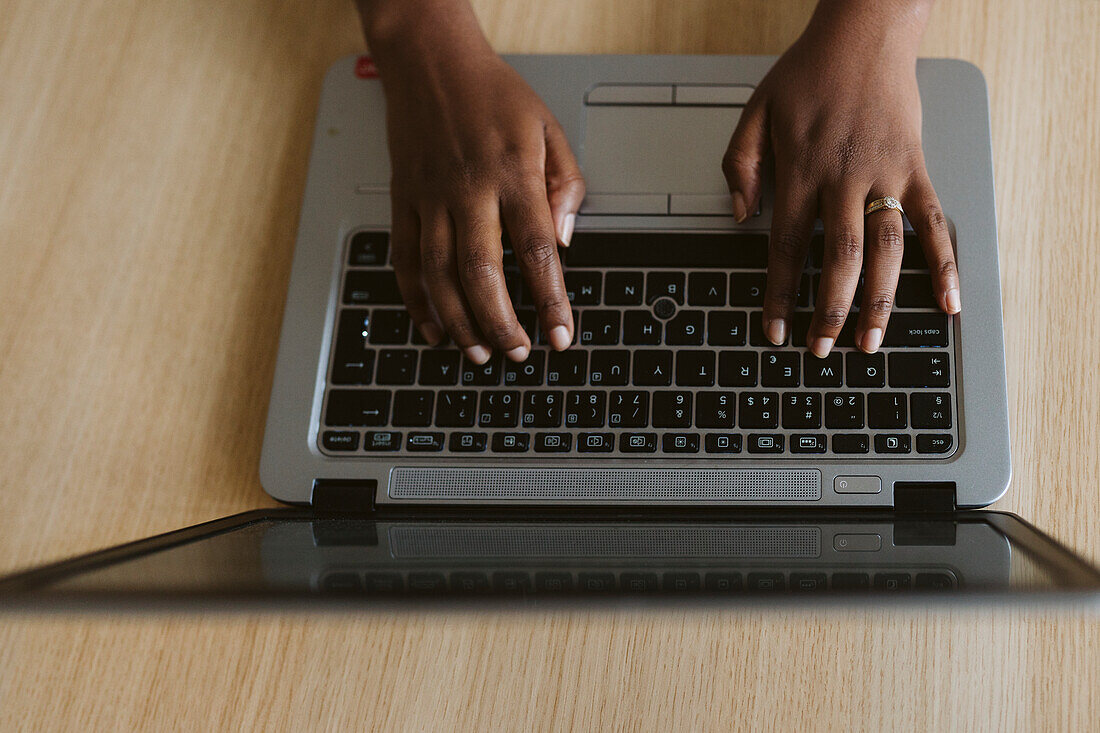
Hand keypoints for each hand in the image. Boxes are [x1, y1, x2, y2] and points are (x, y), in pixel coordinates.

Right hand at [359, 1, 583, 363]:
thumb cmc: (494, 96)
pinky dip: (417, 301)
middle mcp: (468, 189)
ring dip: (459, 322)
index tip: (561, 335)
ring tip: (480, 353)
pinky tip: (434, 328)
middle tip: (518, 352)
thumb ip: (567, 186)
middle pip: (482, 273)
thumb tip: (565, 242)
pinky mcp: (403, 201)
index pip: (536, 250)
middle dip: (500, 323)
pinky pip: (405, 260)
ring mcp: (430, 198)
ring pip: (439, 274)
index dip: (551, 300)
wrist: (431, 62)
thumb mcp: (550, 129)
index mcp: (513, 173)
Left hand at [722, 0, 959, 356]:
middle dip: (829, 310)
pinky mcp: (916, 167)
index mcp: (801, 170)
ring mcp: (885, 174)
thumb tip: (740, 218)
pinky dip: (944, 264)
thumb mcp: (755, 111)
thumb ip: (740, 165)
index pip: (786, 246)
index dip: (780, 293)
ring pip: (885, 249)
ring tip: (871, 342)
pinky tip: (948, 301)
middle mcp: (844, 178)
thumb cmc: (808, 72)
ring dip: (880, 301)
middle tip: (821, 348)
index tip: (775, 329)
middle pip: (838, 258)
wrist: (865, 32)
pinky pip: (934, 221)